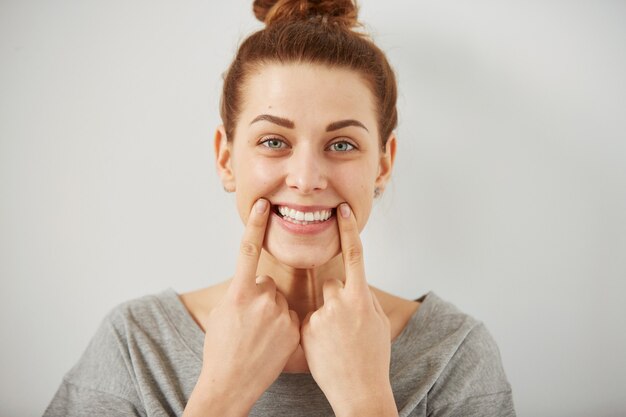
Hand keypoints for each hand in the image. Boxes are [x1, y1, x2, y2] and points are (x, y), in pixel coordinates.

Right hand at [184, 199, 300, 416]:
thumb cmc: (220, 349)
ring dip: (272, 312)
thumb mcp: (222, 314)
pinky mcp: (294, 329)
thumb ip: (239, 292)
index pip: (248, 251)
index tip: (262, 204)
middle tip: (249, 322)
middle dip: (260, 296)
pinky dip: (283, 325)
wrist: (230, 384)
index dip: (255, 225)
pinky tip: (272, 343)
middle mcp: (261, 300)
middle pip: (267, 283)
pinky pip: (291, 316)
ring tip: (260, 337)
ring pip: (279, 301)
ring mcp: (280, 315)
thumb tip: (252, 283)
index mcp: (239, 293)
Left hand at [300, 203, 396, 416]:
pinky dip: (314, 331)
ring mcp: (321, 317)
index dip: (349, 229)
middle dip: (335, 299)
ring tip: (335, 343)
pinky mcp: (305, 330)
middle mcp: (340, 303)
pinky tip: (324, 350)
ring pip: (319, 304)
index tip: (343, 209)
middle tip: (344, 327)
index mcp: (361, 299)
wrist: (359, 392)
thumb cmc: (373, 358)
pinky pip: (308, 320)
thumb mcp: (378, 324)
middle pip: (331, 284)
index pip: (354, 255)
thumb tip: (355, 284)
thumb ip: (364, 298)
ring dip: (324, 316)